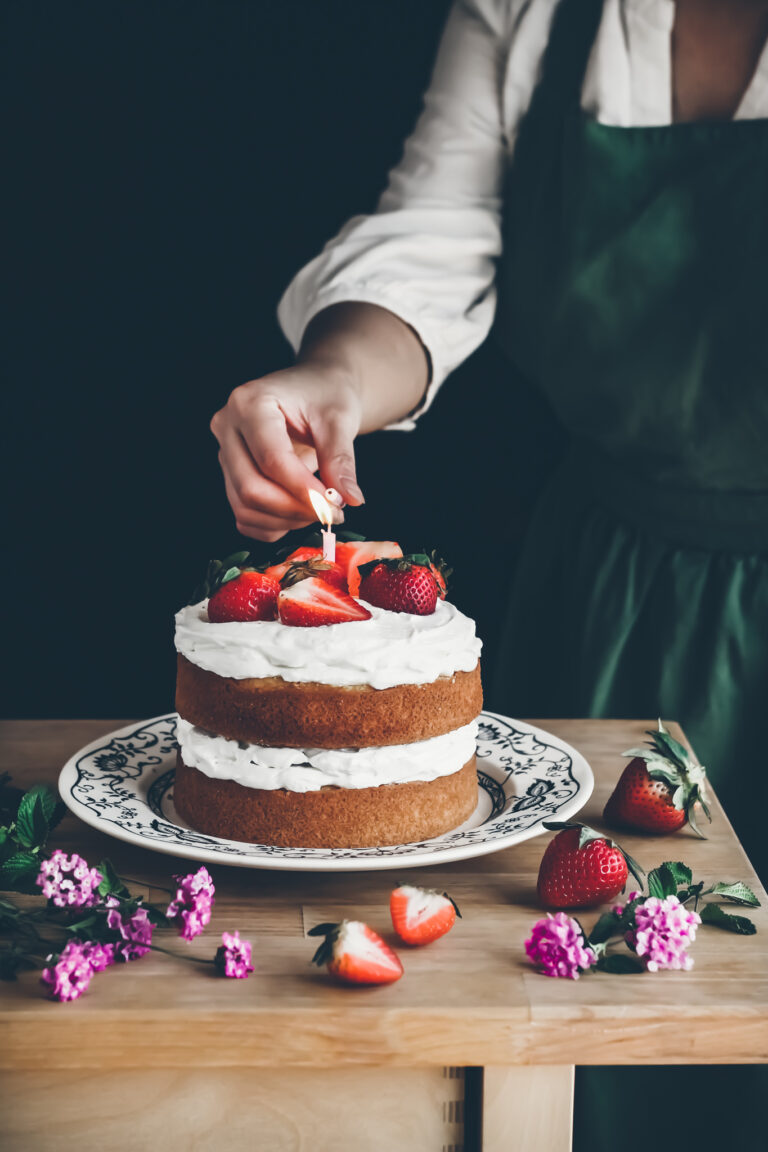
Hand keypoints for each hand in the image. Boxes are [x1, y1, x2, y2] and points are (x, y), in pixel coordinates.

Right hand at [210, 364, 364, 541]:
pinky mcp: (230, 474)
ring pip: (244, 507)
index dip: (304, 490)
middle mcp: (227, 427)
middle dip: (295, 510)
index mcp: (249, 403)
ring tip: (319, 510)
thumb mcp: (340, 419)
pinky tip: (300, 514)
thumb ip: (341, 459)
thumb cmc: (326, 394)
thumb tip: (350, 498)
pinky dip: (273, 525)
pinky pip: (244, 515)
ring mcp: (225, 452)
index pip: (272, 460)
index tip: (336, 506)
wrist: (316, 388)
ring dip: (286, 521)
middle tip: (332, 512)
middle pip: (250, 488)